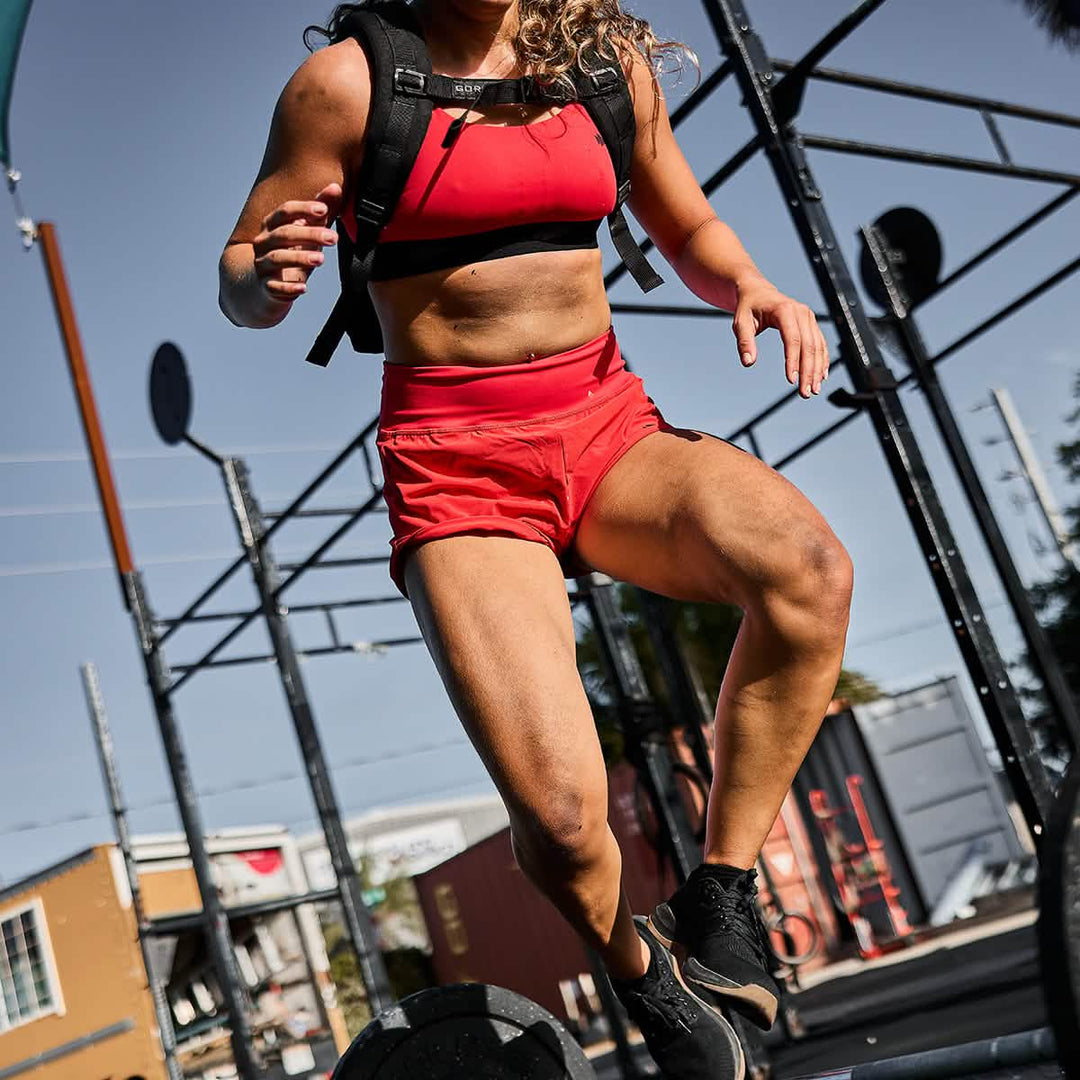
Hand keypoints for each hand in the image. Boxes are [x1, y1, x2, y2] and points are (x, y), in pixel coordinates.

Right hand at [252, 182, 342, 304]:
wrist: (263, 286)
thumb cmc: (289, 254)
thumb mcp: (305, 233)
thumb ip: (318, 212)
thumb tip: (335, 187)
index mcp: (272, 226)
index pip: (284, 211)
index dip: (303, 208)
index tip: (324, 210)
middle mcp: (263, 243)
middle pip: (284, 234)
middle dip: (309, 234)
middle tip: (333, 238)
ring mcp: (262, 265)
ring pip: (277, 258)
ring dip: (299, 258)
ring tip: (321, 259)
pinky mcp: (266, 288)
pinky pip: (274, 287)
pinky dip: (288, 288)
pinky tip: (303, 288)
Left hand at [732, 277, 829, 397]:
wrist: (758, 291)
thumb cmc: (748, 307)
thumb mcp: (741, 323)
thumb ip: (744, 342)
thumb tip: (748, 362)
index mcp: (785, 310)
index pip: (793, 339)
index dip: (793, 361)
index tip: (791, 380)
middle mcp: (801, 313)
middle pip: (809, 346)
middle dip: (808, 371)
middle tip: (805, 393)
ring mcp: (809, 318)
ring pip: (817, 347)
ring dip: (817, 370)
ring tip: (813, 390)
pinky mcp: (811, 324)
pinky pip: (820, 344)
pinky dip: (821, 361)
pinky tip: (821, 377)